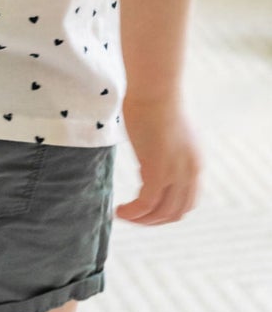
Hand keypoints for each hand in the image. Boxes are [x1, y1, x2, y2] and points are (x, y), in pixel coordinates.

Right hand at [116, 95, 200, 224]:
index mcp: (194, 163)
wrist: (154, 90)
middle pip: (177, 212)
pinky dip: (132, 213)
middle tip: (132, 217)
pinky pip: (146, 204)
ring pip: (162, 213)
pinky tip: (118, 210)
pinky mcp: (158, 171)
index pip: (187, 201)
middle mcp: (190, 171)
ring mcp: (176, 173)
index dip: (167, 211)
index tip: (145, 209)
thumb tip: (148, 152)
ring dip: (142, 220)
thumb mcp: (164, 134)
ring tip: (122, 215)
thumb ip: (162, 150)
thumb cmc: (153, 102)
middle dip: (154, 221)